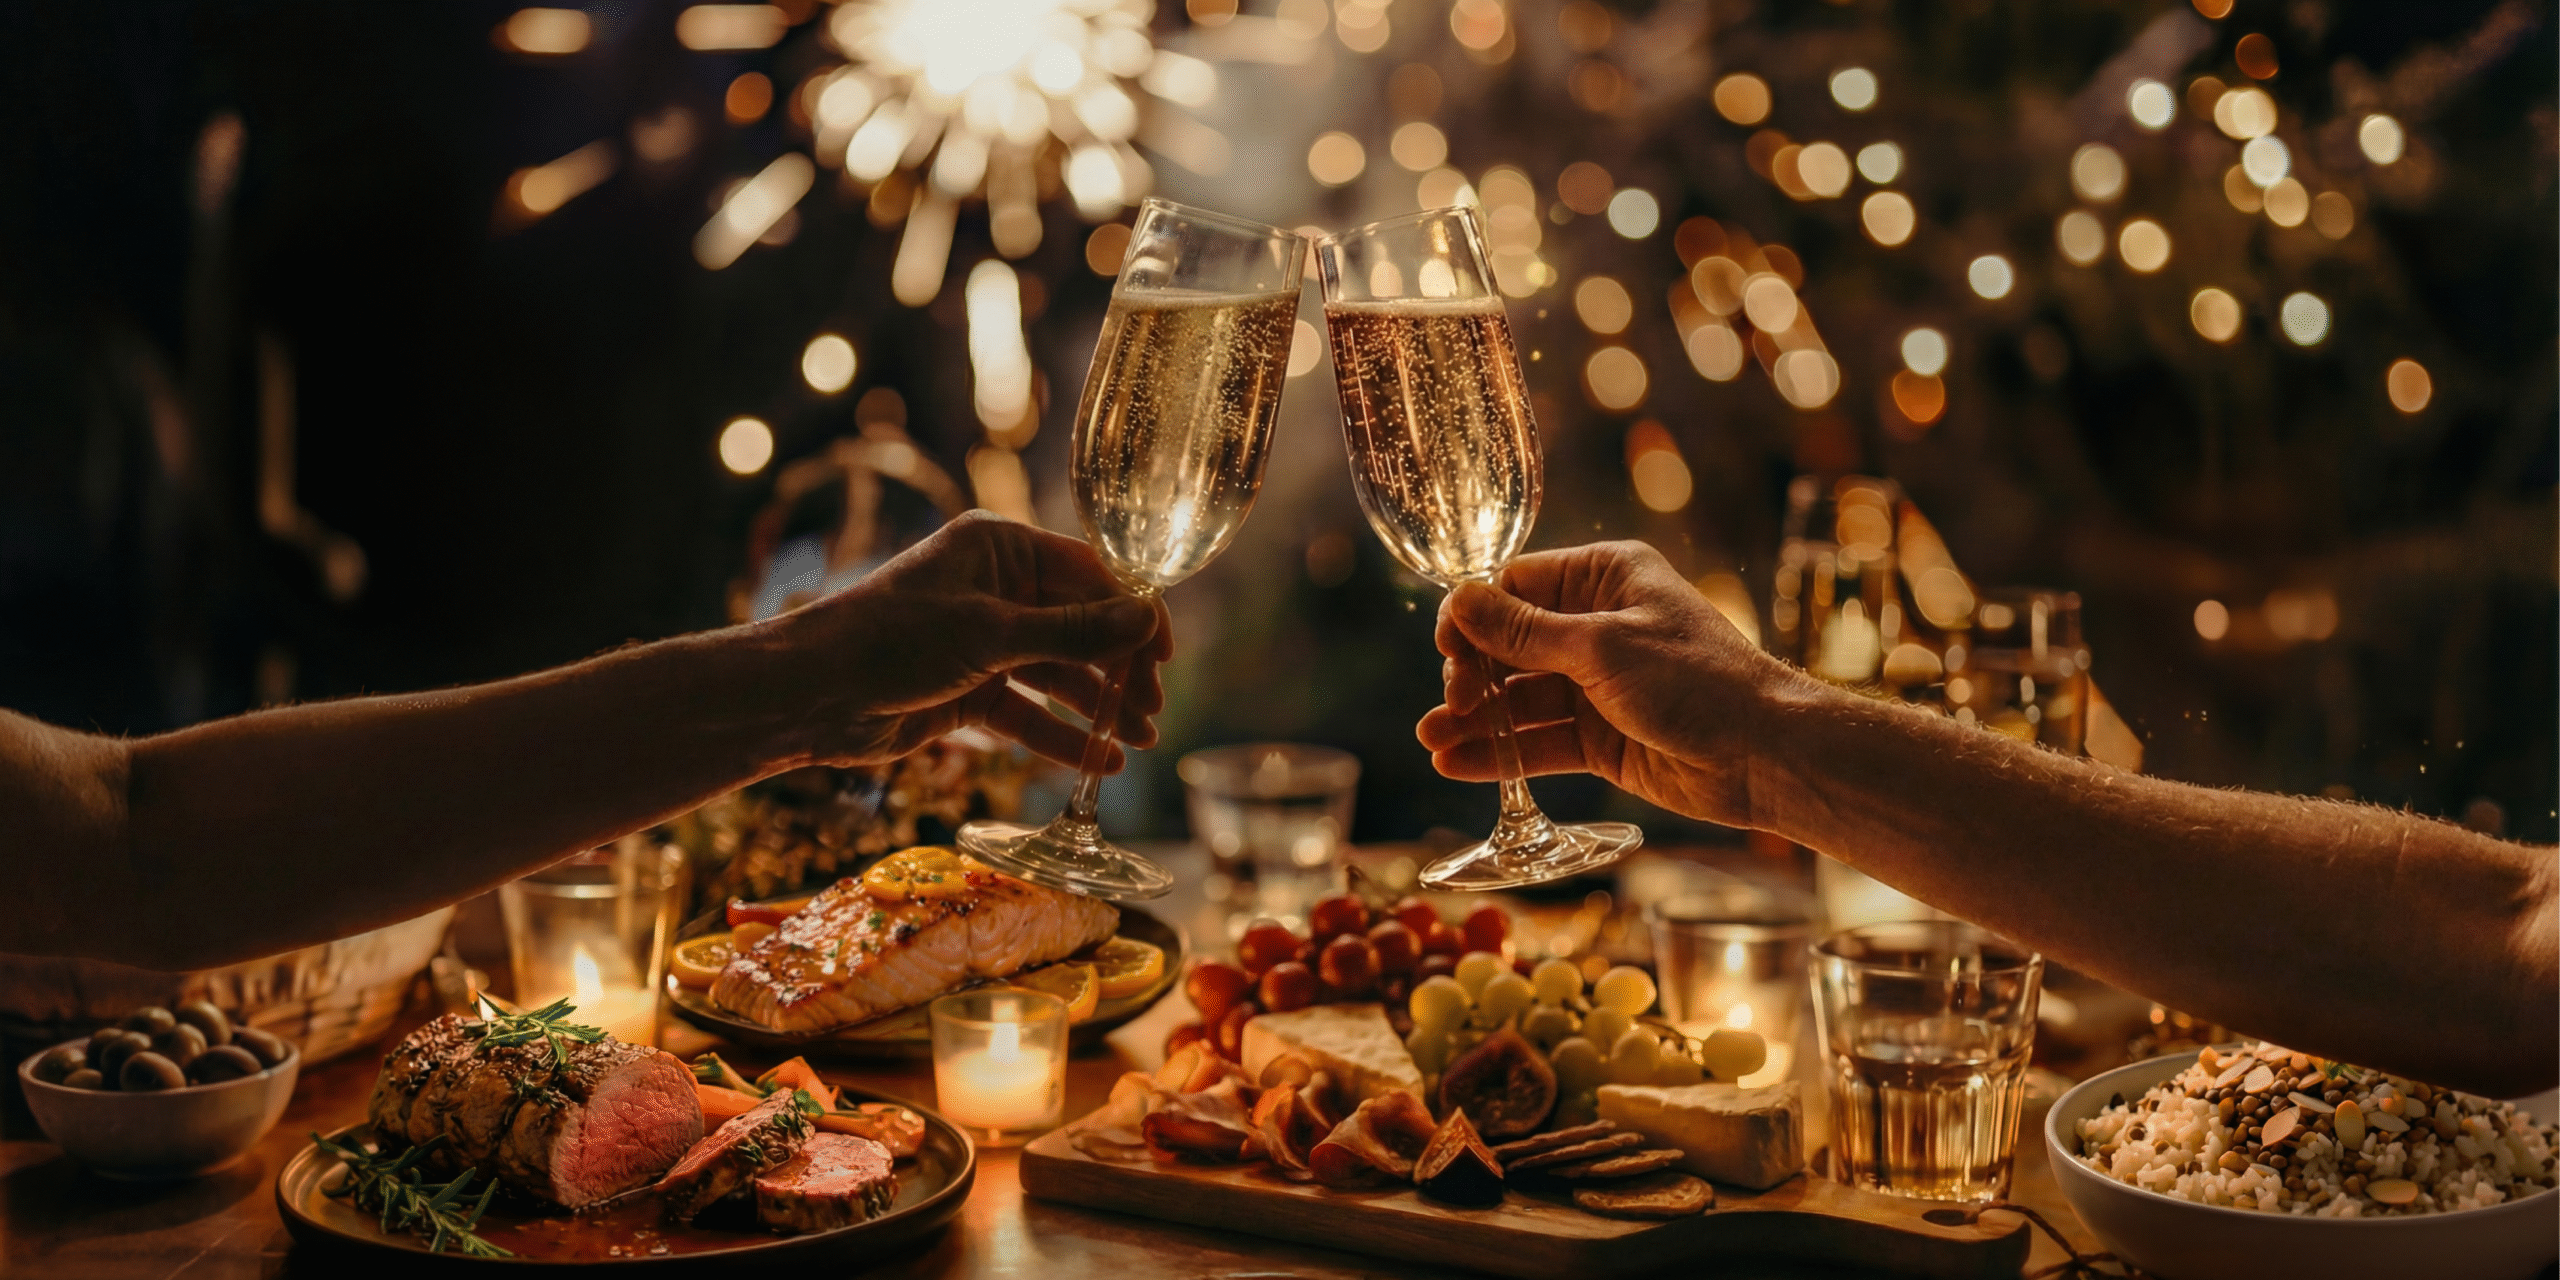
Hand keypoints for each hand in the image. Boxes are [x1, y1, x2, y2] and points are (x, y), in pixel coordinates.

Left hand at [779, 511, 1170, 767]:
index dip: (1134, 613)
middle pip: (1081, 627)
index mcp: (1000, 548)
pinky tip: (1099, 764)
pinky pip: (1028, 712)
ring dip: (1097, 708)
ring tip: (1138, 743)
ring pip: (1058, 674)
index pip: (1090, 573)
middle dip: (1119, 670)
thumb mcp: (990, 635)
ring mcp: (983, 642)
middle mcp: (997, 589)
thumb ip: (1072, 632)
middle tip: (1152, 711)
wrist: (809, 694)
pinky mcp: (969, 690)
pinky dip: (1061, 737)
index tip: (1166, 655)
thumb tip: (1147, 619)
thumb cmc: (891, 640)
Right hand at [1415, 541, 1811, 827]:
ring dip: (1475, 719)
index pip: (1515, 586)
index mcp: (1603, 578)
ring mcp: (1595, 684)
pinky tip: (1455, 764)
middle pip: (1507, 644)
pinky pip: (1537, 740)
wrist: (1763, 755)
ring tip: (1432, 741)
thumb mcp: (1602, 646)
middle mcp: (1595, 625)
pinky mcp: (1598, 737)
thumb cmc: (1696, 680)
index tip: (1445, 651)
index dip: (1472, 617)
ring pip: (1517, 698)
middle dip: (1470, 674)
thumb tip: (1459, 600)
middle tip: (1449, 706)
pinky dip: (1499, 753)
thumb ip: (1524, 632)